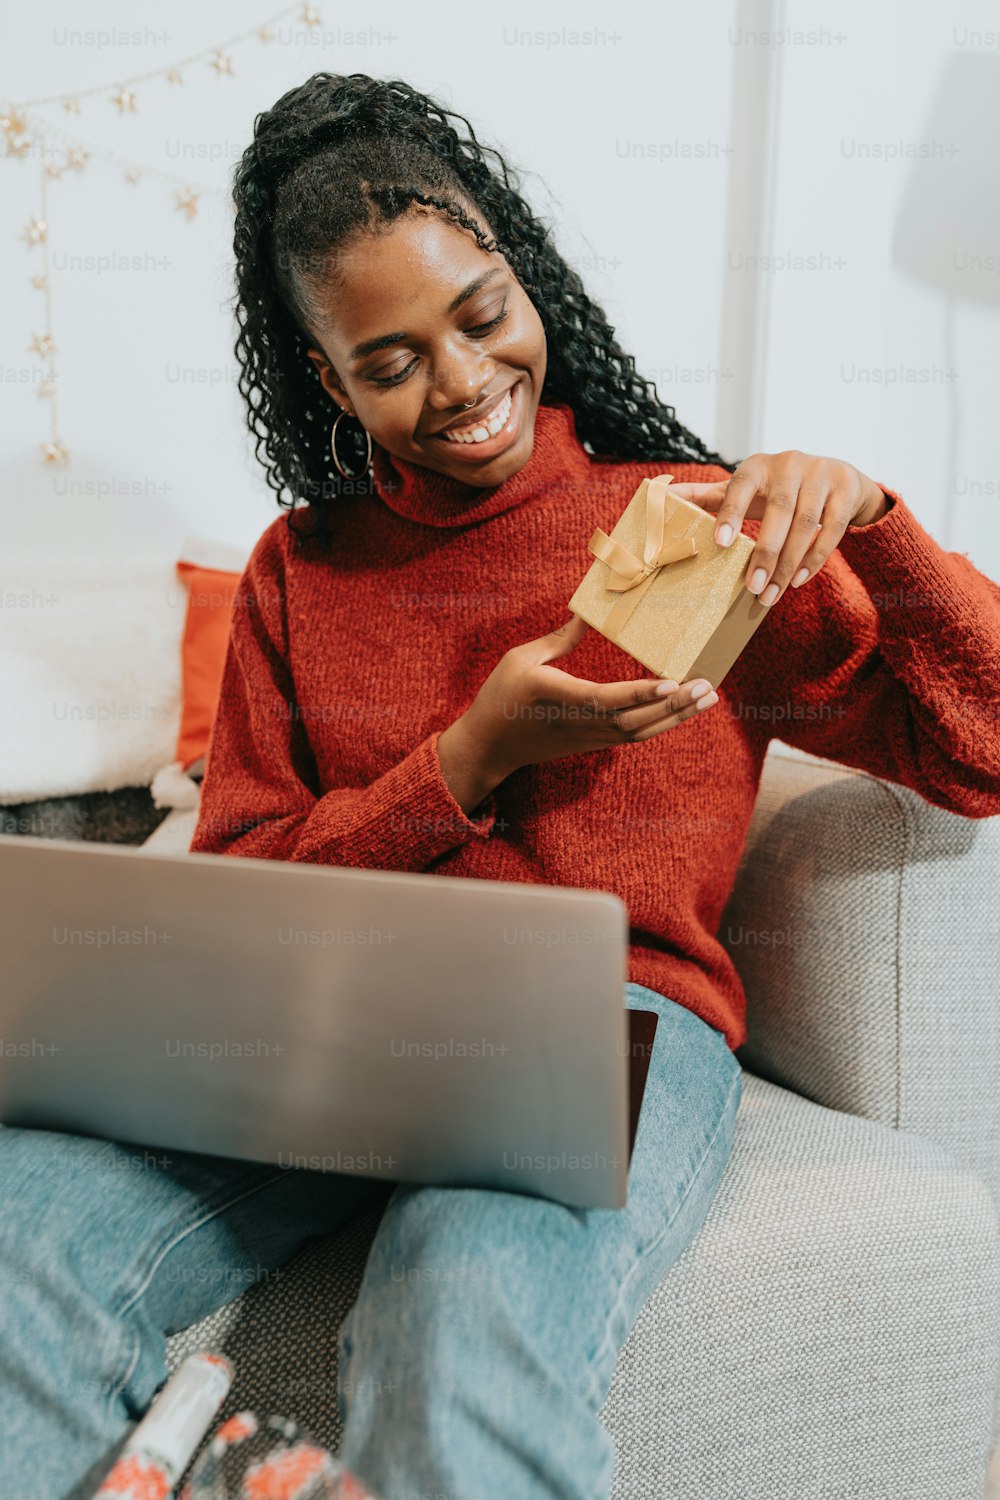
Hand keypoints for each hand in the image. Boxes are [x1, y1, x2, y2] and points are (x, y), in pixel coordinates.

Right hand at [446, 615, 719, 786]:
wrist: (490, 746)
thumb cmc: (500, 695)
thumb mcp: (521, 658)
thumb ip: (559, 639)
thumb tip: (589, 615)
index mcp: (555, 695)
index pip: (605, 698)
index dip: (640, 692)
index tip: (671, 682)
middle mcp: (578, 721)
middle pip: (635, 719)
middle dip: (674, 705)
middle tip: (707, 686)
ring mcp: (588, 736)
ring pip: (640, 731)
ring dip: (676, 716)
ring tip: (707, 697)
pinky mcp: (593, 743)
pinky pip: (634, 735)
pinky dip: (662, 723)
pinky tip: (683, 708)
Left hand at [669, 450, 887, 607]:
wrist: (840, 478)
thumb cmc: (779, 489)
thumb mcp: (745, 488)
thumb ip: (706, 495)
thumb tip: (661, 495)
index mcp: (757, 466)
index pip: (740, 486)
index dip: (730, 513)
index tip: (720, 544)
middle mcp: (790, 464)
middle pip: (778, 511)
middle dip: (766, 552)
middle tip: (753, 587)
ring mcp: (821, 474)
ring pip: (806, 524)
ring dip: (789, 563)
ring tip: (772, 594)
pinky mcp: (846, 490)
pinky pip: (832, 529)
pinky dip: (816, 557)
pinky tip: (799, 580)